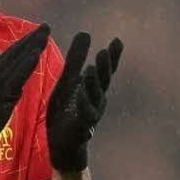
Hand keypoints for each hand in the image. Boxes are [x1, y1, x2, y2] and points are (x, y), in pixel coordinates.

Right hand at [0, 24, 50, 172]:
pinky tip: (36, 54)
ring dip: (31, 46)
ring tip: (44, 33)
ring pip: (16, 61)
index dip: (23, 43)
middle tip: (46, 26)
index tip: (37, 33)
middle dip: (31, 39)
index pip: (9, 55)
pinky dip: (26, 65)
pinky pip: (16, 78)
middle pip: (14, 53)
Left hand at [47, 32, 122, 171]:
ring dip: (94, 82)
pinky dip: (84, 102)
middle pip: (104, 82)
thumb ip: (76, 59)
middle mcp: (97, 100)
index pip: (105, 70)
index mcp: (93, 88)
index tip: (117, 41)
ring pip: (95, 97)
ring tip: (91, 67)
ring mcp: (90, 114)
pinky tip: (81, 92)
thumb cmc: (66, 112)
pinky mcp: (80, 127)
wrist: (62, 146)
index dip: (113, 57)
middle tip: (105, 51)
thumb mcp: (68, 81)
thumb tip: (85, 32)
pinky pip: (84, 114)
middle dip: (105, 67)